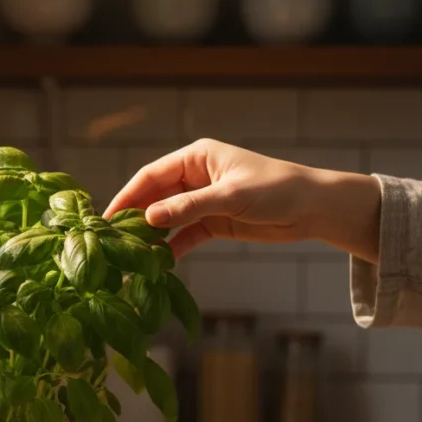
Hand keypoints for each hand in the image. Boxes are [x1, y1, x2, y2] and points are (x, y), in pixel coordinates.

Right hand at [104, 138, 381, 263]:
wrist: (313, 208)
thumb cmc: (277, 189)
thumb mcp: (231, 196)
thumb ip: (189, 207)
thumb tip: (149, 219)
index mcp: (196, 158)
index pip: (151, 176)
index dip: (127, 196)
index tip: (108, 218)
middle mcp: (195, 177)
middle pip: (155, 198)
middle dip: (135, 219)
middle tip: (113, 243)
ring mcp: (203, 201)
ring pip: (167, 219)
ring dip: (152, 237)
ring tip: (132, 257)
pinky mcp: (214, 223)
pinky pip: (184, 236)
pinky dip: (172, 248)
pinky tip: (160, 264)